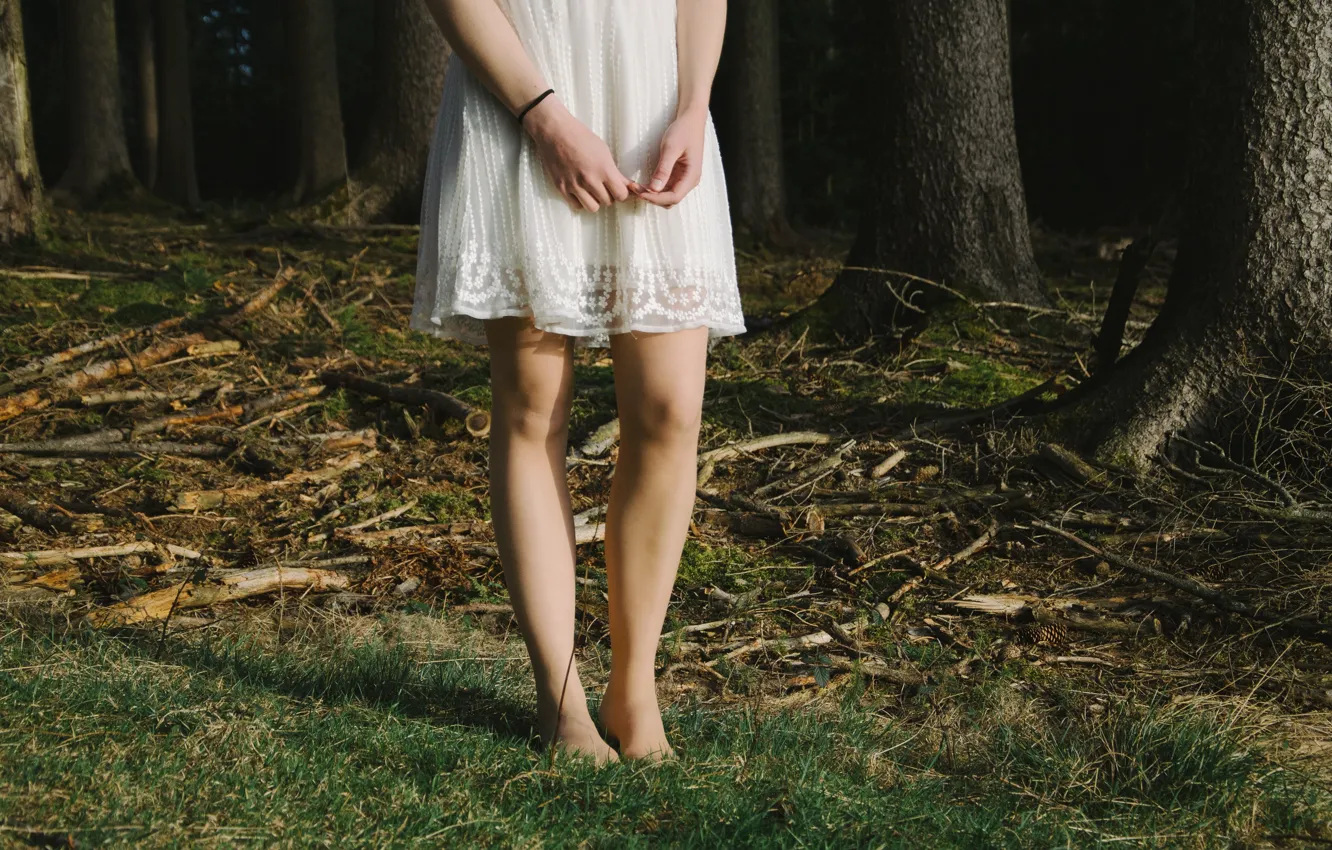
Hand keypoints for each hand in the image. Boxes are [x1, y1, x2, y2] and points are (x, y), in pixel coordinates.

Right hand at [523, 96, 633, 212]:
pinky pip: (576, 206)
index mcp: (604, 169)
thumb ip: (615, 171)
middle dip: (608, 195)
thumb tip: (627, 186)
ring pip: (593, 208)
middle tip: (603, 186)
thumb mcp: (603, 151)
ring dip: (595, 201)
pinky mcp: (561, 188)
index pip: (621, 195)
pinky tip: (580, 191)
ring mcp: (574, 185)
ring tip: (591, 190)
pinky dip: (580, 201)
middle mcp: (590, 179)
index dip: (621, 192)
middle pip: (608, 202)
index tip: (617, 187)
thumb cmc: (581, 137)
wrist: (555, 132)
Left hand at [632, 110, 706, 208]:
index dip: (656, 198)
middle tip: (634, 189)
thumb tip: (654, 189)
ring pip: (667, 196)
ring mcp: (683, 179)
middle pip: (670, 200)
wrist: (691, 120)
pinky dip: (654, 188)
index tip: (640, 192)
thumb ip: (663, 169)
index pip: (674, 197)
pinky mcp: (677, 175)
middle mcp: (689, 181)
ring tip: (635, 187)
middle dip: (652, 198)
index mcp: (691, 176)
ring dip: (652, 194)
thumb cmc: (683, 130)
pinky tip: (642, 184)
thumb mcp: (671, 148)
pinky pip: (665, 187)